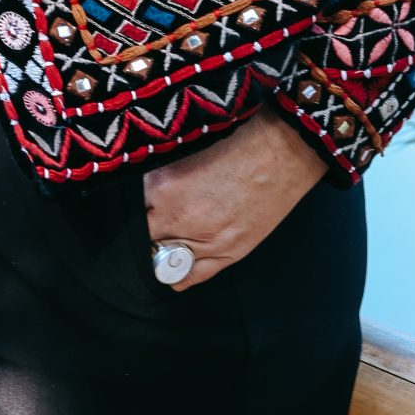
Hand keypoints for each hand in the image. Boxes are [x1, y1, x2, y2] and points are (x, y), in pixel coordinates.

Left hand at [140, 106, 326, 289]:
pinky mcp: (229, 253)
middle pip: (143, 238)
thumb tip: (138, 178)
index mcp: (164, 187)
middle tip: (146, 217)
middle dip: (142, 227)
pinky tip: (171, 264)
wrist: (285, 148)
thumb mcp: (186, 146)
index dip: (129, 204)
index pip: (129, 209)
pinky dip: (176, 273)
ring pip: (163, 261)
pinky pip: (191, 277)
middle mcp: (180, 219)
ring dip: (159, 249)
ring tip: (161, 237)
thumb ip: (158, 168)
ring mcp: (205, 242)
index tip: (130, 201)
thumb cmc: (238, 137)